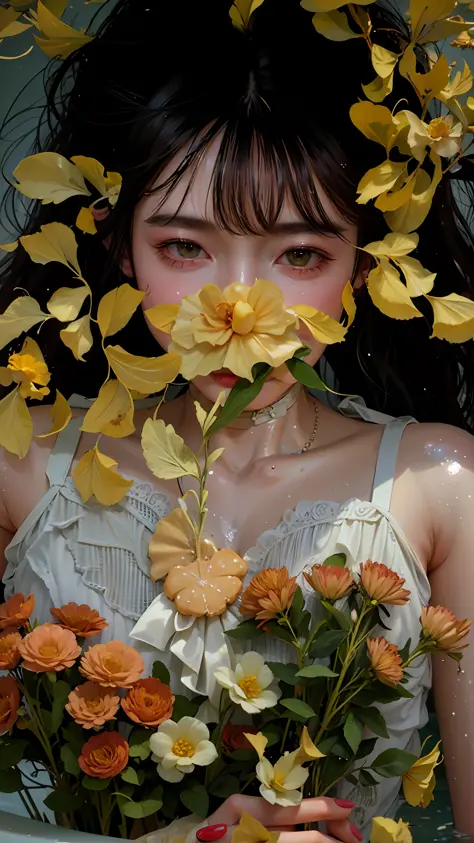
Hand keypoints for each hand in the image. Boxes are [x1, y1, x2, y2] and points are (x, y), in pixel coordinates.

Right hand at [204, 794, 362, 842]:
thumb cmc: (218, 832)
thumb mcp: (239, 814)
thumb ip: (268, 813)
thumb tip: (310, 815)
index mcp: (242, 809)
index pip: (291, 808)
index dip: (323, 809)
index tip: (347, 808)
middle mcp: (245, 833)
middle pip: (300, 838)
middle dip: (333, 839)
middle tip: (354, 837)